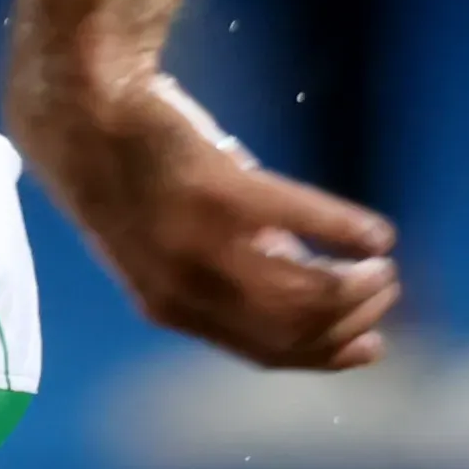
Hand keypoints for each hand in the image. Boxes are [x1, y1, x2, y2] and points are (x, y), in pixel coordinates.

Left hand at [13, 70, 399, 370]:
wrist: (83, 113)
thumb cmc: (133, 175)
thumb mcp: (172, 242)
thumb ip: (232, 270)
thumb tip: (311, 287)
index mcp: (170, 307)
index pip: (265, 353)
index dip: (327, 355)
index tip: (371, 346)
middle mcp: (184, 286)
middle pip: (293, 329)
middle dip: (352, 319)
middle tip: (386, 291)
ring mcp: (200, 241)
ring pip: (303, 291)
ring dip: (358, 286)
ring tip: (383, 268)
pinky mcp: (220, 189)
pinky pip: (304, 220)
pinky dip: (349, 230)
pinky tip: (379, 233)